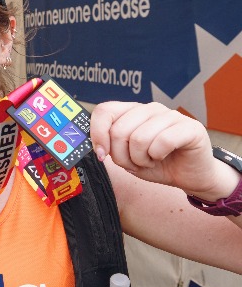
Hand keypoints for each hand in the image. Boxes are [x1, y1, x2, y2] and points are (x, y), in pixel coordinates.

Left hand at [90, 101, 224, 198]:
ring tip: (151, 160)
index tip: (101, 154)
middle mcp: (150, 109)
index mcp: (132, 112)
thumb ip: (111, 147)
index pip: (104, 111)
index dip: (98, 134)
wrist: (189, 176)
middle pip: (119, 130)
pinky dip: (158, 156)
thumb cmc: (157, 164)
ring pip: (138, 138)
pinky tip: (164, 157)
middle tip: (135, 162)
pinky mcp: (190, 127)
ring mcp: (171, 115)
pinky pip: (162, 142)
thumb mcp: (126, 157)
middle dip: (121, 156)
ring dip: (141, 159)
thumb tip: (97, 145)